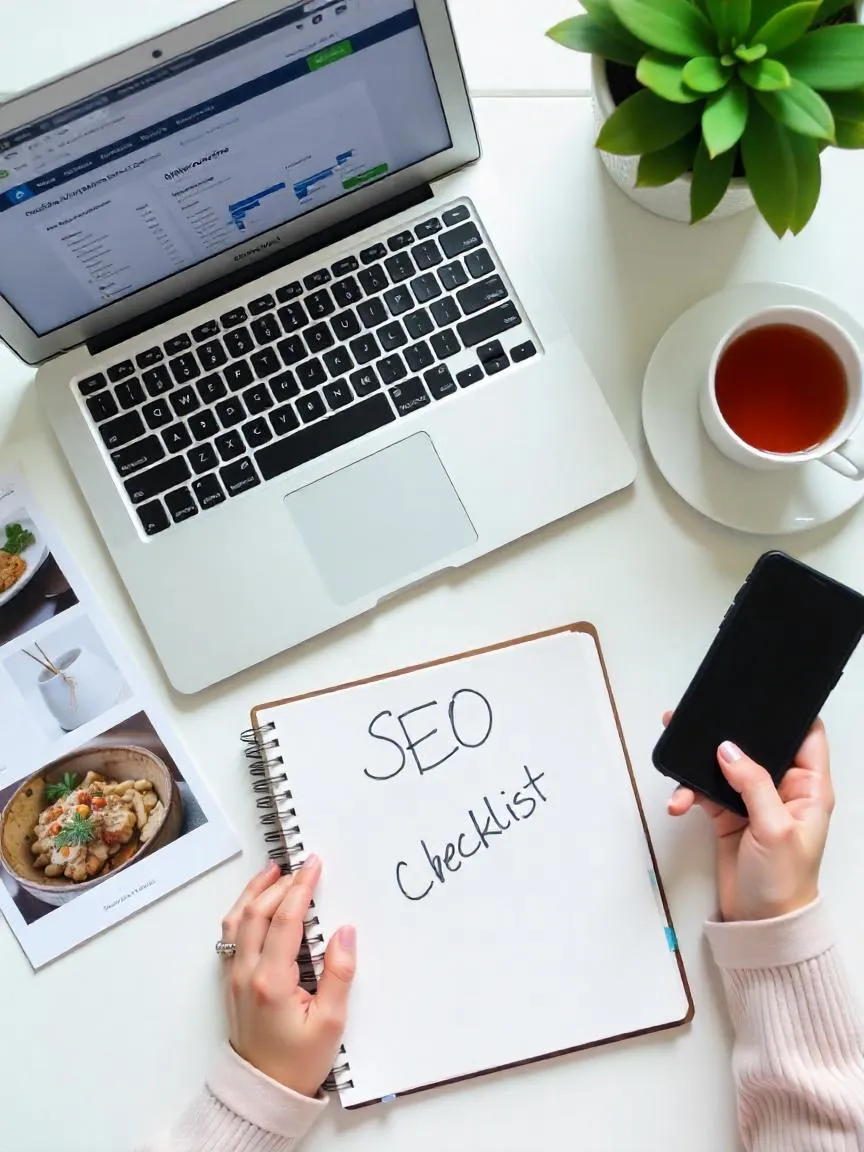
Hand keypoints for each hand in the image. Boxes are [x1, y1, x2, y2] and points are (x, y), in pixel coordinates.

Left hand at [220, 856, 355, 1096]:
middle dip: (279, 883)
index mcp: (271, 981)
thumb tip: (345, 932)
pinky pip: (231, 936)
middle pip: (256, 912)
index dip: (301, 888)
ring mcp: (234, 977)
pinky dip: (243, 911)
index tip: (314, 865)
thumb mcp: (330, 1023)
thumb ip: (339, 974)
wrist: (263, 1093)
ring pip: (237, 921)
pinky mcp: (231, 983)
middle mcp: (246, 973)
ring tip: (273, 871)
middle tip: (301, 866)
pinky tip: (254, 903)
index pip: (285, 920)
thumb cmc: (297, 1063)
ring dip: (254, 892)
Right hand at [667, 717, 833, 921]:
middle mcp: (782, 787)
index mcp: (808, 786)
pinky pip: (704, 791)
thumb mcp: (775, 829)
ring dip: (698, 767)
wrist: (761, 924)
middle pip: (757, 745)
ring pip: (723, 767)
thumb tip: (727, 748)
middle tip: (698, 720)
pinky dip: (688, 793)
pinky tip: (679, 803)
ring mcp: (752, 800)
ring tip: (676, 765)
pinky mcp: (727, 814)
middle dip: (727, 733)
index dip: (790, 715)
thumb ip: (753, 784)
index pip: (807, 737)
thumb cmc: (784, 880)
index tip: (763, 696)